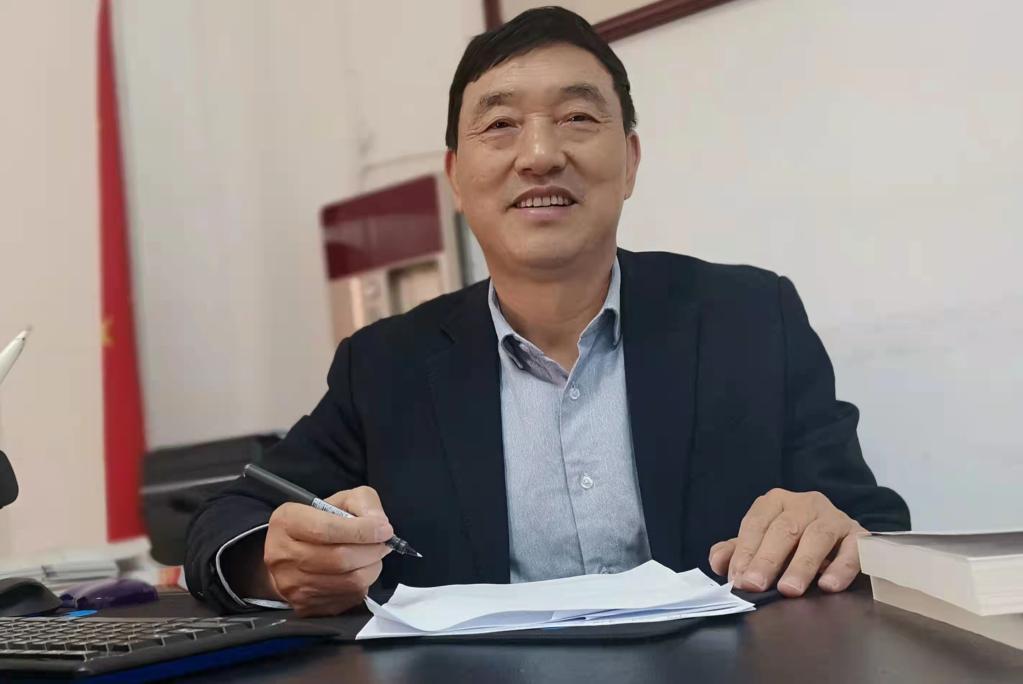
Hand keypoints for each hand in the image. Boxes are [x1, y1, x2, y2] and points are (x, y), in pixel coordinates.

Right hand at [263, 486, 393, 616]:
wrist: (289, 556)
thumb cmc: (318, 523)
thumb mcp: (340, 500)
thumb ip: (363, 502)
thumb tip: (380, 524)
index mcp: (288, 522)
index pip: (328, 529)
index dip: (362, 531)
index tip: (384, 530)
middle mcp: (283, 556)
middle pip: (340, 559)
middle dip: (372, 551)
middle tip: (383, 544)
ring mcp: (292, 586)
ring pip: (348, 581)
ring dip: (371, 568)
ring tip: (373, 557)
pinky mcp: (305, 606)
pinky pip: (347, 598)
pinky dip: (363, 585)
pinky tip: (360, 571)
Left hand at [708, 488, 866, 596]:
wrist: (842, 539)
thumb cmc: (794, 543)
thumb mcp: (763, 544)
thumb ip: (737, 551)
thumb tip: (717, 563)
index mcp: (776, 501)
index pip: (756, 523)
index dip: (745, 551)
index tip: (737, 578)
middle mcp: (805, 503)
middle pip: (784, 529)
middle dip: (767, 559)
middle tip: (755, 586)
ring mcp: (834, 517)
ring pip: (817, 536)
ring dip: (801, 565)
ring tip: (789, 590)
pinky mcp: (860, 535)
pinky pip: (853, 549)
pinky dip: (840, 567)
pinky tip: (828, 586)